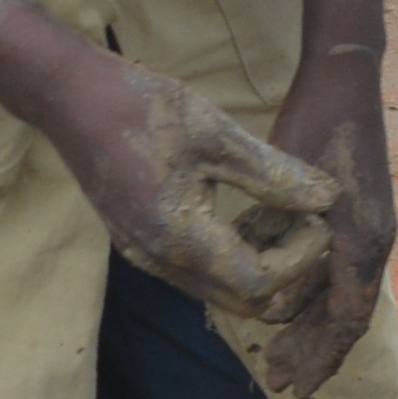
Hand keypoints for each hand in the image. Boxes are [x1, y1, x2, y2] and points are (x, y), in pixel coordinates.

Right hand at [49, 59, 341, 336]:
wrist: (68, 96)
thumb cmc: (141, 106)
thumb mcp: (216, 133)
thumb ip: (274, 173)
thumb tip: (328, 198)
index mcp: (180, 237)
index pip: (259, 283)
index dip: (301, 260)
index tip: (320, 220)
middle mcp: (160, 261)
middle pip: (242, 302)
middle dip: (287, 274)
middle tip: (309, 226)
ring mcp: (145, 256)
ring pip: (219, 291)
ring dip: (260, 269)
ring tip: (286, 219)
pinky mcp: (138, 244)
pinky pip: (196, 273)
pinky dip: (231, 258)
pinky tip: (248, 216)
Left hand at [260, 52, 397, 398]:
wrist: (345, 78)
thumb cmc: (316, 125)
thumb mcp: (292, 187)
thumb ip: (281, 241)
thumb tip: (272, 300)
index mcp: (363, 241)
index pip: (346, 319)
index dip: (321, 358)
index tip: (299, 389)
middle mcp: (373, 241)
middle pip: (345, 316)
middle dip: (313, 352)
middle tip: (282, 384)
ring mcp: (370, 227)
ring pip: (342, 295)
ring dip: (313, 327)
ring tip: (279, 355)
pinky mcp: (360, 214)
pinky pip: (341, 272)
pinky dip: (318, 296)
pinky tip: (293, 303)